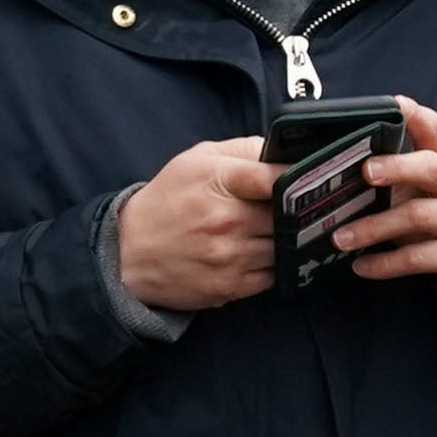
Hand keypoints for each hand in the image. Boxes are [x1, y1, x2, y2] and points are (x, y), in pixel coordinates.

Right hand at [116, 136, 281, 315]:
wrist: (128, 252)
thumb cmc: (166, 200)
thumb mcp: (196, 160)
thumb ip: (242, 150)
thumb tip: (282, 153)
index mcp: (219, 181)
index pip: (276, 176)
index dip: (299, 176)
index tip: (308, 177)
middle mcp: (227, 220)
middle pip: (289, 215)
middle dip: (294, 210)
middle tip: (295, 207)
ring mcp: (230, 256)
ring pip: (286, 247)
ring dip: (286, 240)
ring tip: (276, 231)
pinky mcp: (230, 286)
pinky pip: (274, 275)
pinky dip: (274, 265)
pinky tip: (262, 254)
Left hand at [341, 97, 436, 316]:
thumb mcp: (429, 190)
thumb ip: (398, 172)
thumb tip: (342, 166)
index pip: (435, 130)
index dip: (416, 116)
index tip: (395, 103)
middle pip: (431, 168)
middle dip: (397, 167)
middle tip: (365, 171)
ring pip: (418, 216)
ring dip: (374, 227)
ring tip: (340, 238)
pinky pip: (420, 257)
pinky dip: (386, 263)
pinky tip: (361, 266)